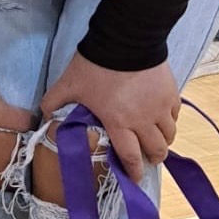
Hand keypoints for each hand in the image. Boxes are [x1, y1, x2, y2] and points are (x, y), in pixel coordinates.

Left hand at [40, 54, 179, 181]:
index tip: (135, 179)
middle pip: (156, 149)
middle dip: (152, 158)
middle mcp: (144, 120)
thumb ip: (55, 101)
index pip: (130, 156)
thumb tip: (42, 115)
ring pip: (169, 134)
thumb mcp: (69, 84)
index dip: (133, 172)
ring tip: (156, 139)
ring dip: (163, 140)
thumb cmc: (95, 65)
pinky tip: (162, 117)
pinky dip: (169, 120)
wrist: (124, 40)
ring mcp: (161, 107)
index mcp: (119, 123)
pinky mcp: (171, 92)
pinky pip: (175, 114)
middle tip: (147, 158)